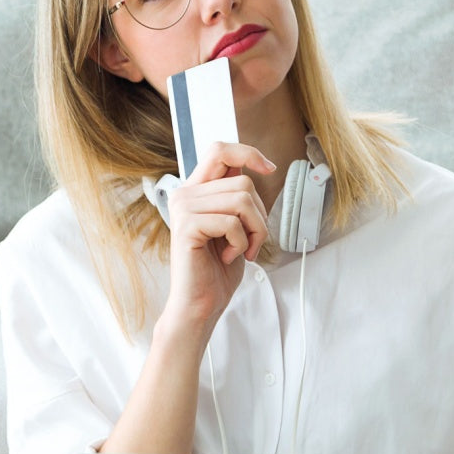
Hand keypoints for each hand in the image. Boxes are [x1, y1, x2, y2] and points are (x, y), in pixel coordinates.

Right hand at [164, 141, 275, 330]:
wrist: (200, 304)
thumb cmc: (217, 269)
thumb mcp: (234, 225)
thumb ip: (237, 196)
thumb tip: (258, 167)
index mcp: (196, 190)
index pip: (220, 150)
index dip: (248, 153)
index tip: (269, 168)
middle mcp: (185, 194)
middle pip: (243, 182)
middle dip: (260, 215)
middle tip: (252, 242)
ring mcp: (183, 208)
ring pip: (242, 200)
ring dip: (254, 231)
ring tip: (241, 250)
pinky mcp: (187, 226)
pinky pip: (231, 222)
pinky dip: (240, 243)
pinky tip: (227, 257)